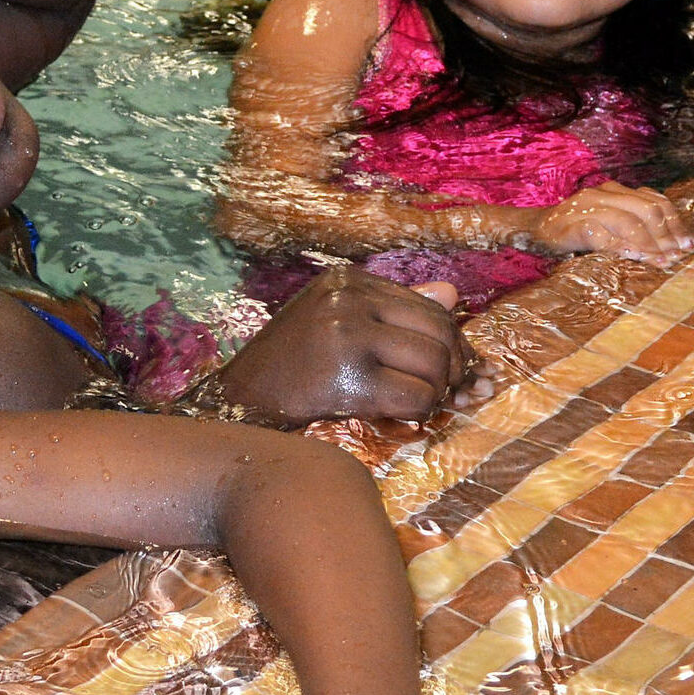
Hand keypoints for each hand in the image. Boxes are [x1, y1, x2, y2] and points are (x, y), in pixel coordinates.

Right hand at [212, 268, 470, 424]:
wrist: (240, 402)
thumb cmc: (289, 366)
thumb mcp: (336, 321)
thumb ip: (391, 307)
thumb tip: (452, 295)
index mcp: (348, 280)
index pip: (429, 305)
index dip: (449, 342)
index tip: (452, 370)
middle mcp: (349, 299)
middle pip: (439, 331)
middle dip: (453, 367)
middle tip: (448, 392)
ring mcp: (348, 335)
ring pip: (434, 364)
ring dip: (437, 392)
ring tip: (417, 402)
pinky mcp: (350, 378)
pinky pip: (416, 396)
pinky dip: (420, 411)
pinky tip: (400, 414)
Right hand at [524, 184, 693, 260]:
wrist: (532, 229)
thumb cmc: (573, 231)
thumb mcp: (606, 223)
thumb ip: (630, 226)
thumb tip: (668, 246)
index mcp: (615, 191)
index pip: (654, 200)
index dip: (674, 222)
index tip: (688, 244)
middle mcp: (604, 194)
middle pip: (646, 208)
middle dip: (666, 234)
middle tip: (677, 256)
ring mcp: (587, 207)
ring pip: (628, 220)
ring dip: (648, 243)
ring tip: (660, 261)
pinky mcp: (573, 225)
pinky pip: (602, 234)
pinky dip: (622, 247)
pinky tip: (635, 258)